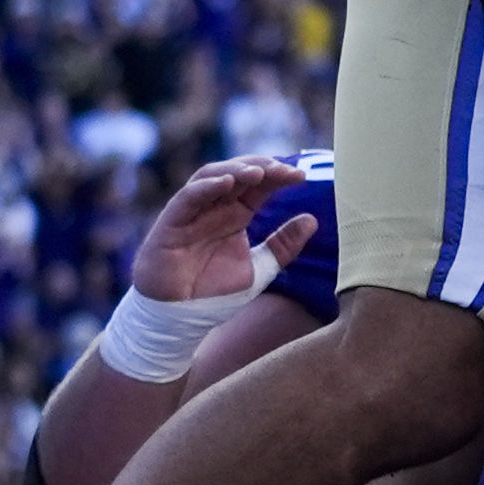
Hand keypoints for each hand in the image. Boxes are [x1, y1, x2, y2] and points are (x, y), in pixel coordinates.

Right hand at [130, 152, 313, 305]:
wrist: (178, 317)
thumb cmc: (212, 292)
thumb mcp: (259, 270)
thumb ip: (283, 246)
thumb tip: (312, 220)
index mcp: (236, 214)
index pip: (259, 186)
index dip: (278, 177)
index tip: (300, 176)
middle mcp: (214, 207)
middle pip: (237, 174)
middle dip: (261, 167)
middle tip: (284, 169)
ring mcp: (192, 212)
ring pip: (211, 177)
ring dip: (235, 170)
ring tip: (259, 172)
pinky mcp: (171, 222)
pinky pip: (188, 198)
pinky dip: (207, 187)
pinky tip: (227, 183)